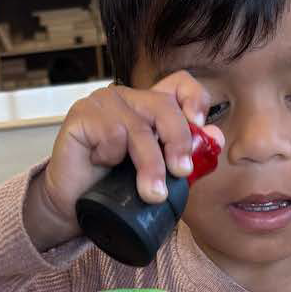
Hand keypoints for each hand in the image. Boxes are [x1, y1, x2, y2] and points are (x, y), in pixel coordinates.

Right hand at [24, 72, 223, 249]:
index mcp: (147, 106)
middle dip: (178, 142)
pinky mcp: (82, 114)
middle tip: (181, 173)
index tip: (200, 127)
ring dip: (148, 164)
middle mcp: (127, 98)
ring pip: (139, 126)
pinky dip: (112, 155)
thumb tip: (216, 137)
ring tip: (151, 194)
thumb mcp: (158, 174)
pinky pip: (111, 132)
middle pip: (164, 106)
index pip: (179, 84)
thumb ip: (187, 155)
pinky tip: (102, 164)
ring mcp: (102, 103)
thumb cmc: (114, 189)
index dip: (195, 98)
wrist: (75, 207)